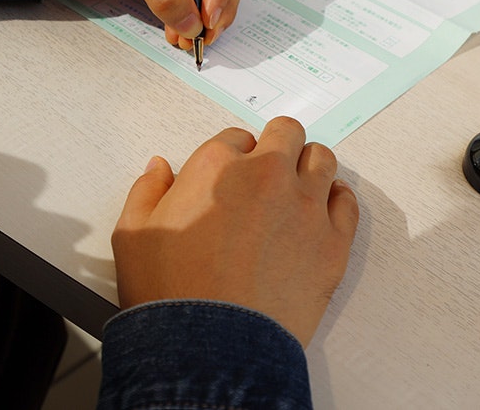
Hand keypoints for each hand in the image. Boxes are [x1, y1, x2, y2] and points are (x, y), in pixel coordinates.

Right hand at [112, 117, 358, 345]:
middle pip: (287, 133)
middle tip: (269, 175)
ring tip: (297, 193)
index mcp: (217, 165)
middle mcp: (267, 174)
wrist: (210, 346)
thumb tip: (160, 167)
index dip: (235, 156)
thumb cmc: (168, 292)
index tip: (233, 178)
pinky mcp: (333, 242)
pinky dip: (337, 201)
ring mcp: (305, 206)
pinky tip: (323, 212)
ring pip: (322, 160)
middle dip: (278, 147)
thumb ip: (146, 191)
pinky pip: (347, 202)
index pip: (238, 137)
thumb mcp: (132, 234)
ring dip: (309, 168)